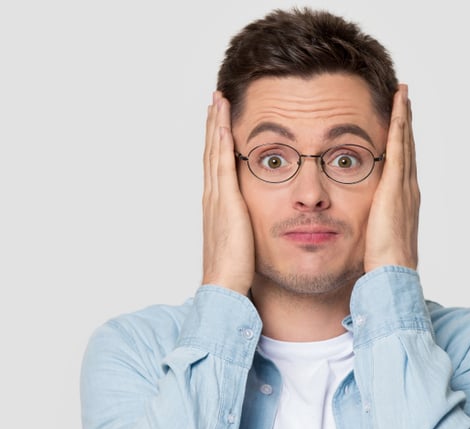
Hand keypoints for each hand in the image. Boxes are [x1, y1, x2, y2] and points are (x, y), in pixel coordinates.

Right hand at [202, 91, 254, 294]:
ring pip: (215, 153)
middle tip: (215, 100)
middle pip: (212, 152)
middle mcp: (213, 198)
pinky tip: (225, 126)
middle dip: (214, 125)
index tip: (220, 121)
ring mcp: (217, 199)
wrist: (224, 287)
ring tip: (217, 102)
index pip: (217, 165)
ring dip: (216, 125)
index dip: (217, 141)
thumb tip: (257, 223)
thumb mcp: (244, 241)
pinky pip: (223, 167)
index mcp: (218, 206)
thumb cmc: (236, 272)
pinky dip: (222, 144)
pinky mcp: (226, 203)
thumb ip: (248, 227)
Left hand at [364, 84, 419, 272]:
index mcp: (402, 201)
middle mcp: (408, 189)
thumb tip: (354, 223)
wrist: (392, 272)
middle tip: (404, 96)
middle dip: (405, 121)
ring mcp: (404, 186)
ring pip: (404, 142)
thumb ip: (368, 224)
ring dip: (404, 116)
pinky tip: (398, 108)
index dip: (401, 140)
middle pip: (406, 146)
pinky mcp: (396, 186)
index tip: (398, 120)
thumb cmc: (380, 264)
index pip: (401, 163)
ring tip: (402, 93)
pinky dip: (399, 126)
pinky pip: (398, 148)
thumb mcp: (373, 237)